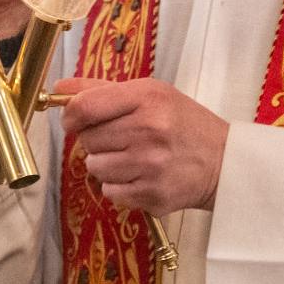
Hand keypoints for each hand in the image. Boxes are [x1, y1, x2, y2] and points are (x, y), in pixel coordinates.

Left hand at [51, 76, 228, 215]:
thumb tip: (58, 89)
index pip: (84, 107)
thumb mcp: (151, 93)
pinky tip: (140, 176)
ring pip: (95, 168)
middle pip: (87, 140)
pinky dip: (119, 187)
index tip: (73, 121)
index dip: (70, 116)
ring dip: (107, 165)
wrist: (225, 162)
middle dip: (97, 140)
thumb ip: (101, 90)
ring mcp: (151, 165)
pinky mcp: (153, 194)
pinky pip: (110, 192)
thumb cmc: (183, 124)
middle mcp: (149, 130)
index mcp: (147, 98)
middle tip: (122, 139)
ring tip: (133, 158)